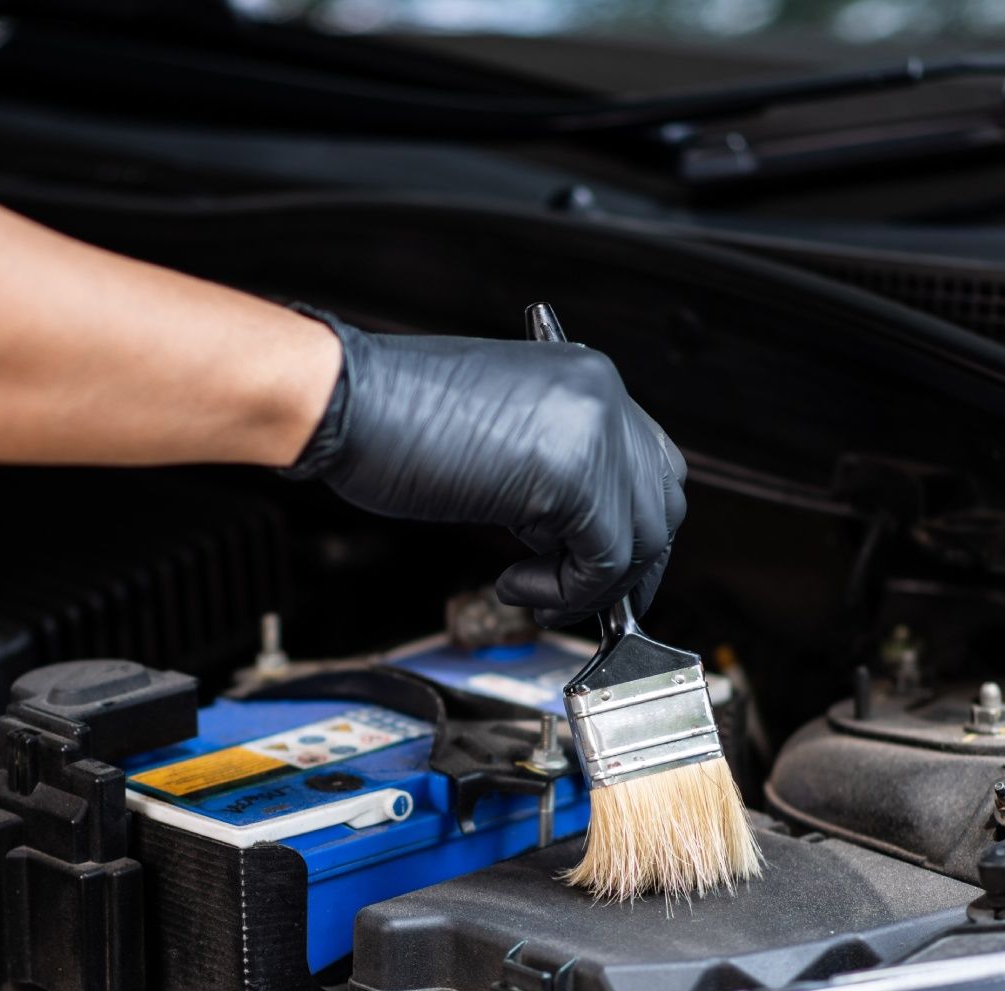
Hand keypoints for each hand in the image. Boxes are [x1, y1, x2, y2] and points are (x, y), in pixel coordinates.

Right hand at [284, 312, 687, 625]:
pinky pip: (604, 561)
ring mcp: (593, 431)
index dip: (630, 526)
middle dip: (627, 565)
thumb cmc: (391, 418)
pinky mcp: (572, 475)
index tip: (600, 569)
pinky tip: (515, 584)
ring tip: (532, 589)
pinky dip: (567, 591)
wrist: (343, 400)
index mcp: (585, 379)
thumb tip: (575, 536)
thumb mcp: (498, 437)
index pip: (651, 464)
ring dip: (591, 584)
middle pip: (661, 503)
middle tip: (579, 598)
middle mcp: (601, 397)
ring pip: (640, 538)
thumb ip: (552, 472)